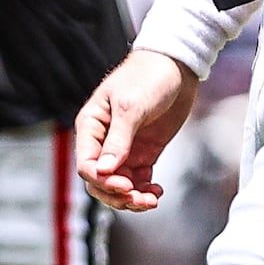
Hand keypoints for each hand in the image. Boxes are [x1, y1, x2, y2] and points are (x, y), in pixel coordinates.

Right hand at [76, 49, 200, 212]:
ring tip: (151, 200)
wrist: (176, 65)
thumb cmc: (147, 77)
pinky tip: (156, 192)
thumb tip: (104, 171)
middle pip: (99, 181)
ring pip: (119, 185)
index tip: (124, 184)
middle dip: (116, 194)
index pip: (87, 164)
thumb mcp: (130, 106)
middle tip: (138, 197)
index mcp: (91, 126)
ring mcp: (124, 148)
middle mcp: (104, 141)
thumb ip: (118, 140)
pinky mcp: (144, 152)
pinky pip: (138, 180)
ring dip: (132, 198)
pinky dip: (145, 191)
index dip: (102, 180)